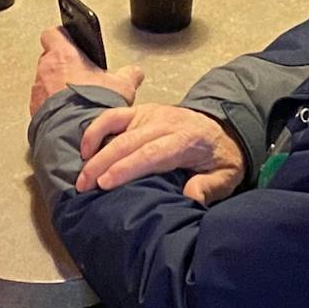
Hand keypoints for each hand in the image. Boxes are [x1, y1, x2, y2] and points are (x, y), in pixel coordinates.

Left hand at [30, 26, 142, 115]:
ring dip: (55, 87)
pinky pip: (42, 103)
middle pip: (49, 59)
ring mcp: (38, 91)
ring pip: (45, 82)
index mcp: (63, 55)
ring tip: (74, 98)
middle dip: (62, 65)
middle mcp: (46, 70)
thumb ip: (128, 75)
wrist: (76, 135)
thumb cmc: (93, 106)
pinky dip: (52, 105)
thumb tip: (134, 73)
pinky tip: (67, 113)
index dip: (63, 36)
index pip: (54, 33)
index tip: (71, 40)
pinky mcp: (35, 110)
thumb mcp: (121, 86)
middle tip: (78, 75)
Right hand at [77, 103, 244, 204]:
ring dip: (95, 149)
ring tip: (81, 174)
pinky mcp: (141, 111)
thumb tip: (189, 196)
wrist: (223, 130)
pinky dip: (96, 130)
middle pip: (128, 142)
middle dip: (102, 164)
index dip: (126, 168)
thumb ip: (210, 187)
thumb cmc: (221, 158)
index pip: (151, 153)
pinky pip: (113, 116)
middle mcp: (165, 122)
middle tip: (84, 186)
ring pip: (116, 127)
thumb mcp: (227, 177)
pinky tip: (84, 150)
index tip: (105, 184)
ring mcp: (151, 113)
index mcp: (186, 139)